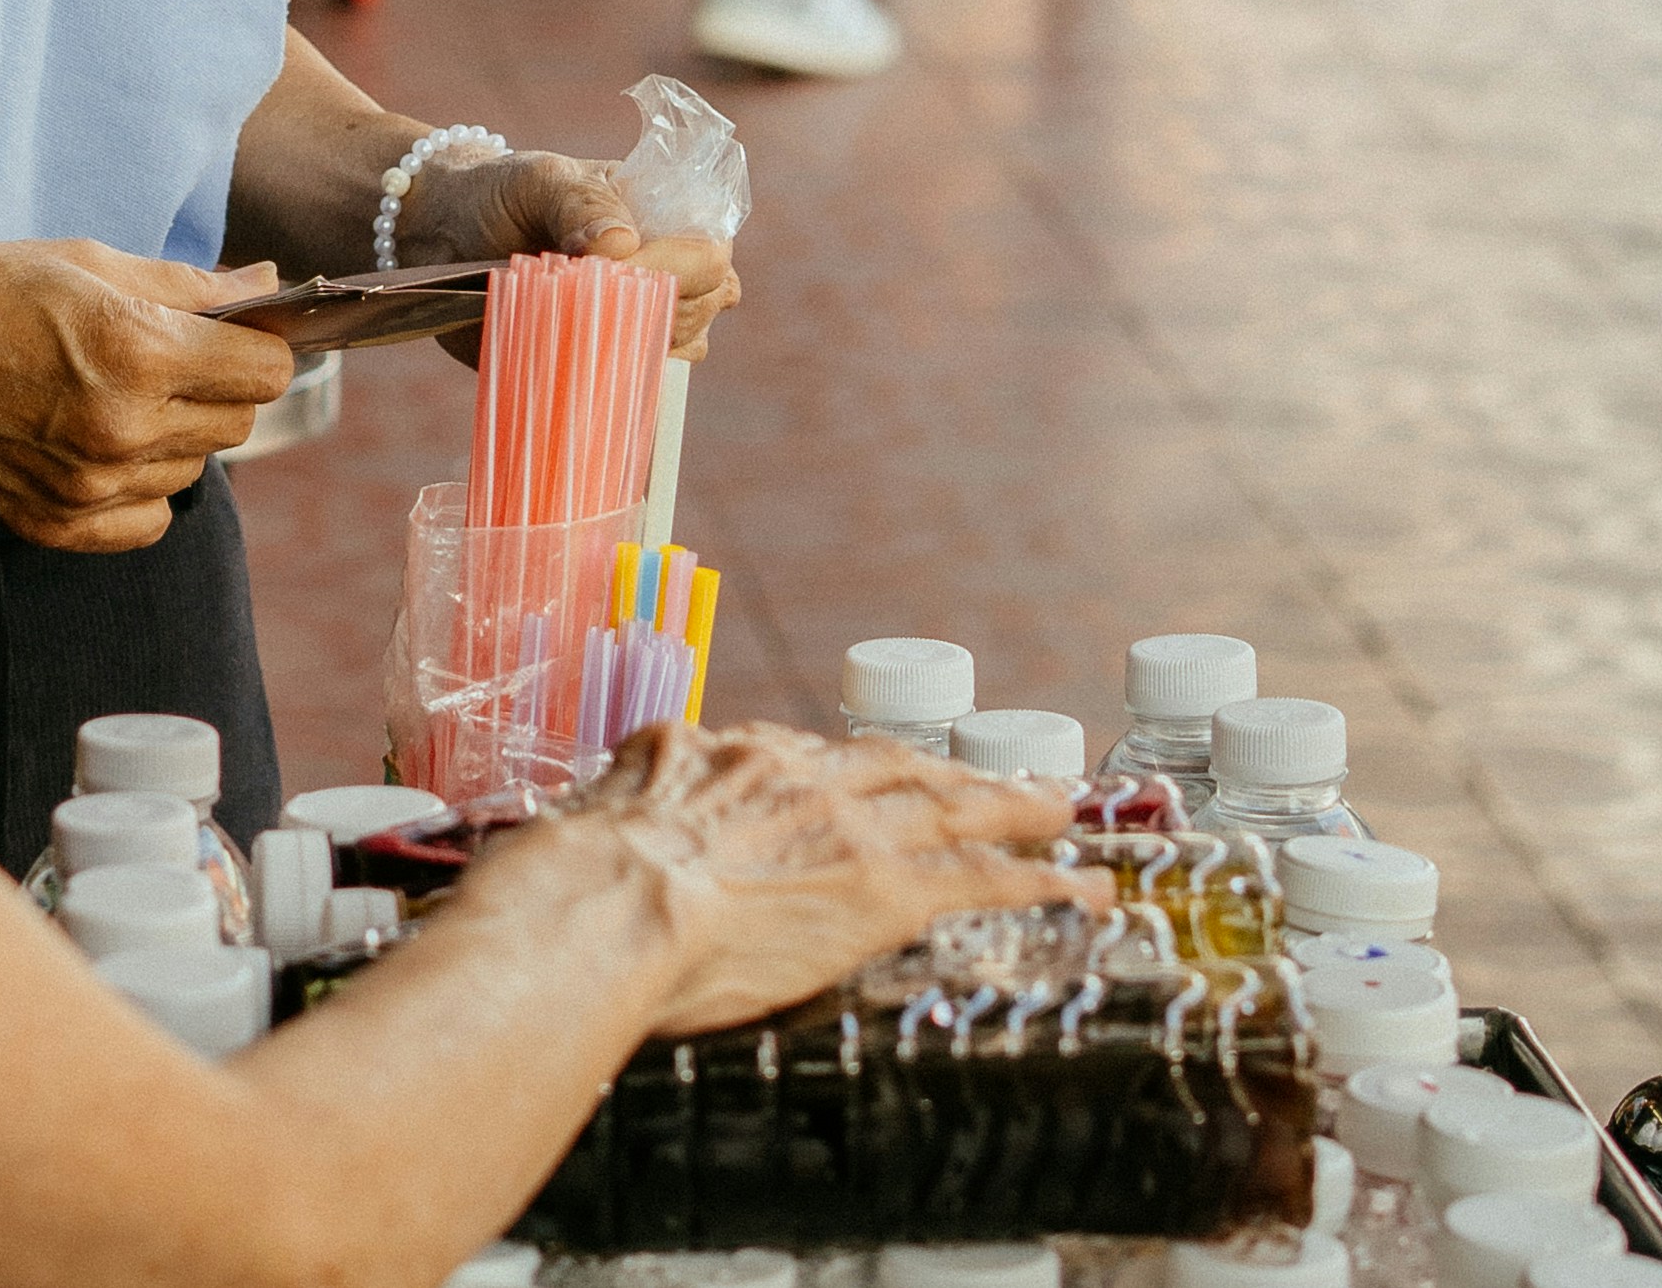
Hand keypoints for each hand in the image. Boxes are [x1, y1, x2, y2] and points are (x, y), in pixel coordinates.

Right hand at [0, 239, 295, 553]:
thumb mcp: (90, 261)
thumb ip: (191, 284)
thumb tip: (268, 284)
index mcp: (137, 351)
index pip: (265, 368)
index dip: (261, 342)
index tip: (240, 330)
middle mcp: (123, 430)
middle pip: (238, 420)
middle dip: (221, 382)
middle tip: (172, 352)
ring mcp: (91, 490)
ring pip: (196, 468)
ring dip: (179, 431)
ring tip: (119, 391)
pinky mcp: (59, 528)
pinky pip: (151, 517)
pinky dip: (143, 484)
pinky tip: (102, 441)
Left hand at [399, 150, 740, 365]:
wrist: (448, 237)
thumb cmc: (502, 194)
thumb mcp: (536, 180)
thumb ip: (579, 204)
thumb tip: (620, 246)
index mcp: (668, 218)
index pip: (707, 256)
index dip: (672, 269)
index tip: (610, 267)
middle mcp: (668, 277)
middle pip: (696, 314)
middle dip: (639, 313)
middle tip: (571, 296)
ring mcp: (639, 327)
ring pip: (667, 360)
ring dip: (615, 350)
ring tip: (558, 323)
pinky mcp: (605, 367)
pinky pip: (628, 396)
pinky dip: (600, 389)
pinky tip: (562, 367)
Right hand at [501, 722, 1076, 1040]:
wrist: (608, 903)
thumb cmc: (579, 879)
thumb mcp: (595, 814)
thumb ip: (627, 809)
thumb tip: (611, 821)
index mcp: (726, 758)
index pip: (803, 762)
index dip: (848, 777)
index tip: (868, 789)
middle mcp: (797, 777)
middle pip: (894, 767)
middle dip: (950, 775)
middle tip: (1002, 782)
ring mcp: (845, 828)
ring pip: (951, 807)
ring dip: (1012, 807)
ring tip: (1060, 810)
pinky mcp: (883, 889)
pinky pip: (980, 882)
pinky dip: (1040, 882)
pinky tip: (1082, 889)